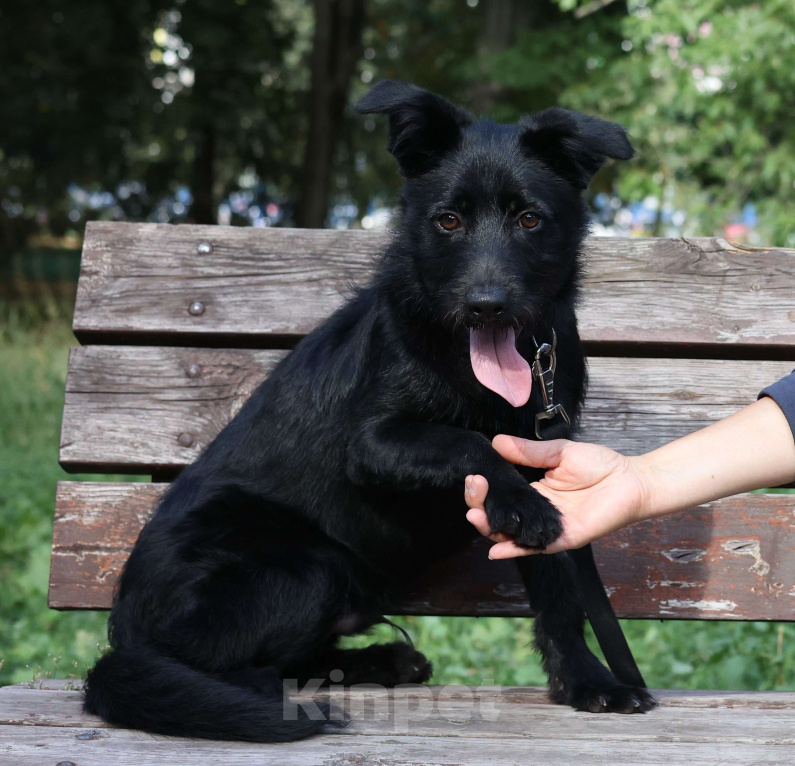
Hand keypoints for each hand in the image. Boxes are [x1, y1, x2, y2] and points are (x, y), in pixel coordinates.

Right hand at [465, 435, 650, 557]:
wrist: (631, 481)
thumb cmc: (599, 465)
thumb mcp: (559, 452)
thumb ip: (529, 451)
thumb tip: (497, 441)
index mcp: (532, 490)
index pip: (499, 493)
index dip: (483, 487)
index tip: (475, 474)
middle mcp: (534, 510)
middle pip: (497, 515)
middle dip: (479, 504)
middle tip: (474, 488)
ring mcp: (545, 527)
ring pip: (509, 534)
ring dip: (489, 526)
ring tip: (476, 512)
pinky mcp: (560, 539)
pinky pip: (533, 549)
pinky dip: (513, 550)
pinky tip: (495, 549)